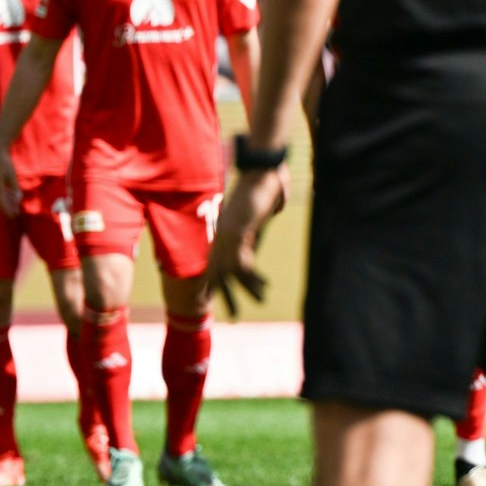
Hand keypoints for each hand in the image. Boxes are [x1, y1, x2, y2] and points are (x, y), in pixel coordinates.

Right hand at [0, 143, 19, 217]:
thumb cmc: (5, 164)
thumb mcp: (12, 176)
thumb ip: (14, 188)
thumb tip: (18, 200)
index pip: (2, 203)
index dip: (7, 210)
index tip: (13, 216)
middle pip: (1, 201)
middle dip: (8, 208)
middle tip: (16, 216)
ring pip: (1, 197)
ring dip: (8, 203)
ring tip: (15, 208)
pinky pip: (2, 192)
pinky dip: (7, 196)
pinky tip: (13, 198)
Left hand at [206, 165, 286, 317]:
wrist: (263, 166)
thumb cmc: (265, 179)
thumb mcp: (262, 202)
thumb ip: (264, 211)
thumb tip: (276, 210)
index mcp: (225, 228)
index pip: (215, 262)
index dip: (213, 282)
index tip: (210, 299)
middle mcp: (222, 233)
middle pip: (217, 273)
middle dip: (225, 296)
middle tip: (231, 318)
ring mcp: (227, 233)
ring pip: (231, 273)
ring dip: (247, 289)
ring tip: (261, 301)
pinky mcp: (237, 232)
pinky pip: (243, 264)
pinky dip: (253, 278)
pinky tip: (264, 287)